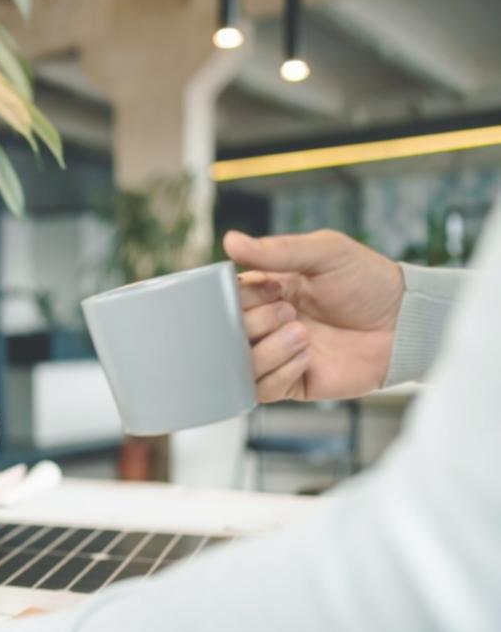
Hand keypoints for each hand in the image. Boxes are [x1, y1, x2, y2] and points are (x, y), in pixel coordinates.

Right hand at [223, 229, 404, 401]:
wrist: (406, 322)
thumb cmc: (369, 282)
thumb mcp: (325, 253)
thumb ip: (277, 250)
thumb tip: (231, 241)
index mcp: (265, 292)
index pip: (225, 299)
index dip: (240, 298)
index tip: (272, 290)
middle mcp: (266, 325)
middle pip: (227, 334)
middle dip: (256, 323)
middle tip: (290, 313)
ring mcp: (277, 355)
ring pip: (240, 364)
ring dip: (268, 349)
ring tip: (302, 335)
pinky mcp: (292, 383)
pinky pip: (262, 391)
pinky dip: (280, 372)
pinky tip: (308, 357)